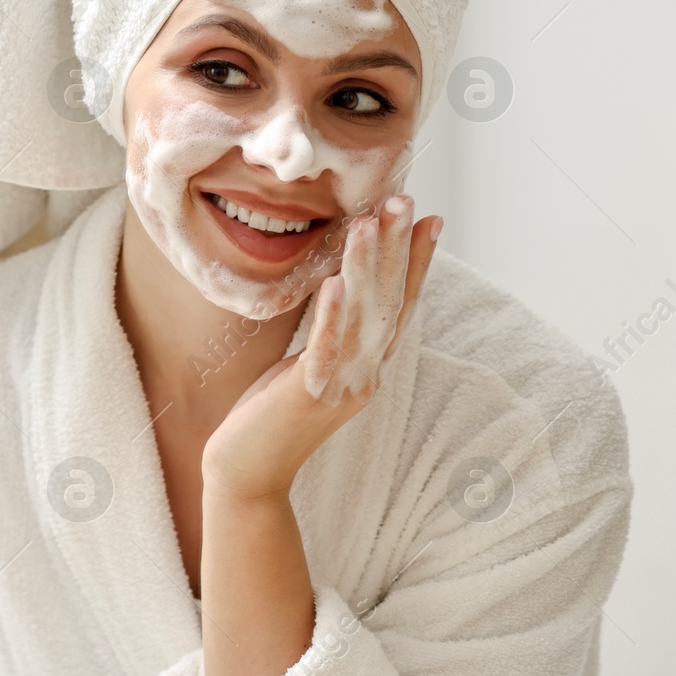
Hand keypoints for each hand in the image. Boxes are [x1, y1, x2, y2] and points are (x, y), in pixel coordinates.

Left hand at [202, 198, 438, 501]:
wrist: (246, 474)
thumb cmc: (269, 416)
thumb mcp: (307, 366)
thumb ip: (330, 335)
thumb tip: (340, 290)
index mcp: (366, 366)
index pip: (399, 305)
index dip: (416, 262)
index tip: (429, 218)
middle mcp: (364, 375)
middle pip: (388, 302)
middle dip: (399, 249)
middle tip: (406, 201)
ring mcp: (339, 387)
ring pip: (362, 318)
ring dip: (368, 267)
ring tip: (372, 221)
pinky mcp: (307, 396)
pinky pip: (324, 349)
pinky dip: (332, 316)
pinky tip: (334, 282)